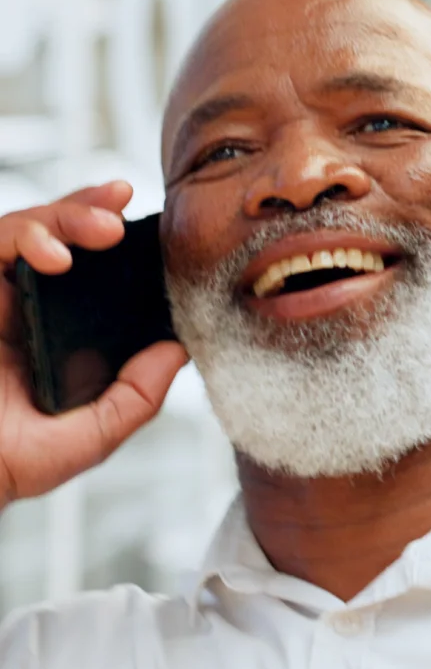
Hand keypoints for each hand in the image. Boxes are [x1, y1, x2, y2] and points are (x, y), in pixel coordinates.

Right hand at [0, 180, 187, 508]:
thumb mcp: (93, 435)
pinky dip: (25, 239)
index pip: (86, 274)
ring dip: (66, 216)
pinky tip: (54, 256)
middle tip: (124, 206)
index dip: (112, 245)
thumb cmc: (12, 462)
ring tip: (104, 229)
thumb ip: (136, 396)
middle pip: (57, 237)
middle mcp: (21, 306)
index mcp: (53, 332)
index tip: (152, 230)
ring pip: (26, 229)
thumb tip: (176, 352)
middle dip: (90, 211)